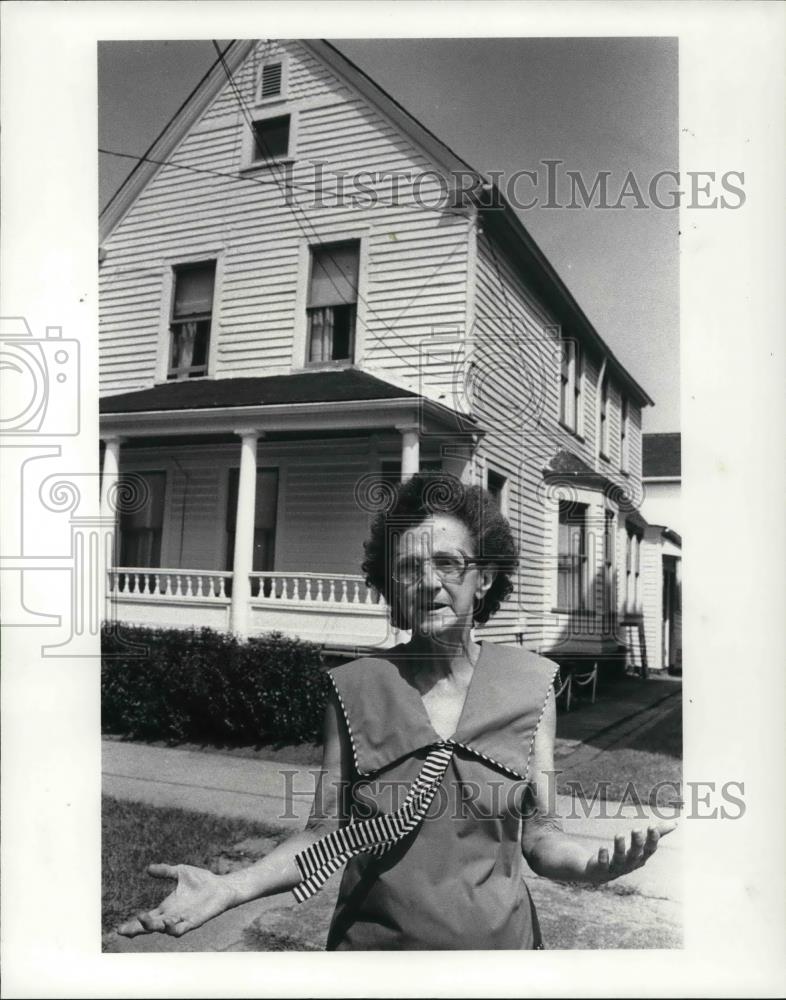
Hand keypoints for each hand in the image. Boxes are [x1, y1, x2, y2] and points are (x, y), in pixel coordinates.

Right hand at [116, 863, 237, 937]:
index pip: (146, 918)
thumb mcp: (180, 872)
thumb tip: (148, 869)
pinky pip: (181, 929)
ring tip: (146, 919)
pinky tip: (168, 923)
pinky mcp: (194, 922)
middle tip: (127, 929)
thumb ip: (165, 871)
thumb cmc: (201, 880)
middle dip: (139, 929)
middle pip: (151, 927)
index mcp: (166, 907)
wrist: (220, 886)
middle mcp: (171, 916)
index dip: (133, 925)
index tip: (119, 929)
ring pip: (164, 929)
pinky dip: (173, 928)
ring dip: (155, 926)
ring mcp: (182, 920)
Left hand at [584, 822, 675, 882]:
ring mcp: (616, 867)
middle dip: (637, 842)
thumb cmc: (626, 855)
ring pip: (620, 858)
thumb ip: (657, 833)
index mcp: (641, 856)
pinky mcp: (602, 868)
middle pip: (636, 854)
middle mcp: (631, 863)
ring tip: (619, 834)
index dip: (652, 839)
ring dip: (620, 847)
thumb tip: (676, 824)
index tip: (652, 826)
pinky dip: (604, 857)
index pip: (650, 848)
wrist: (601, 872)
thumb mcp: (641, 844)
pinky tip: (603, 847)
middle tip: (636, 829)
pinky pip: (603, 864)